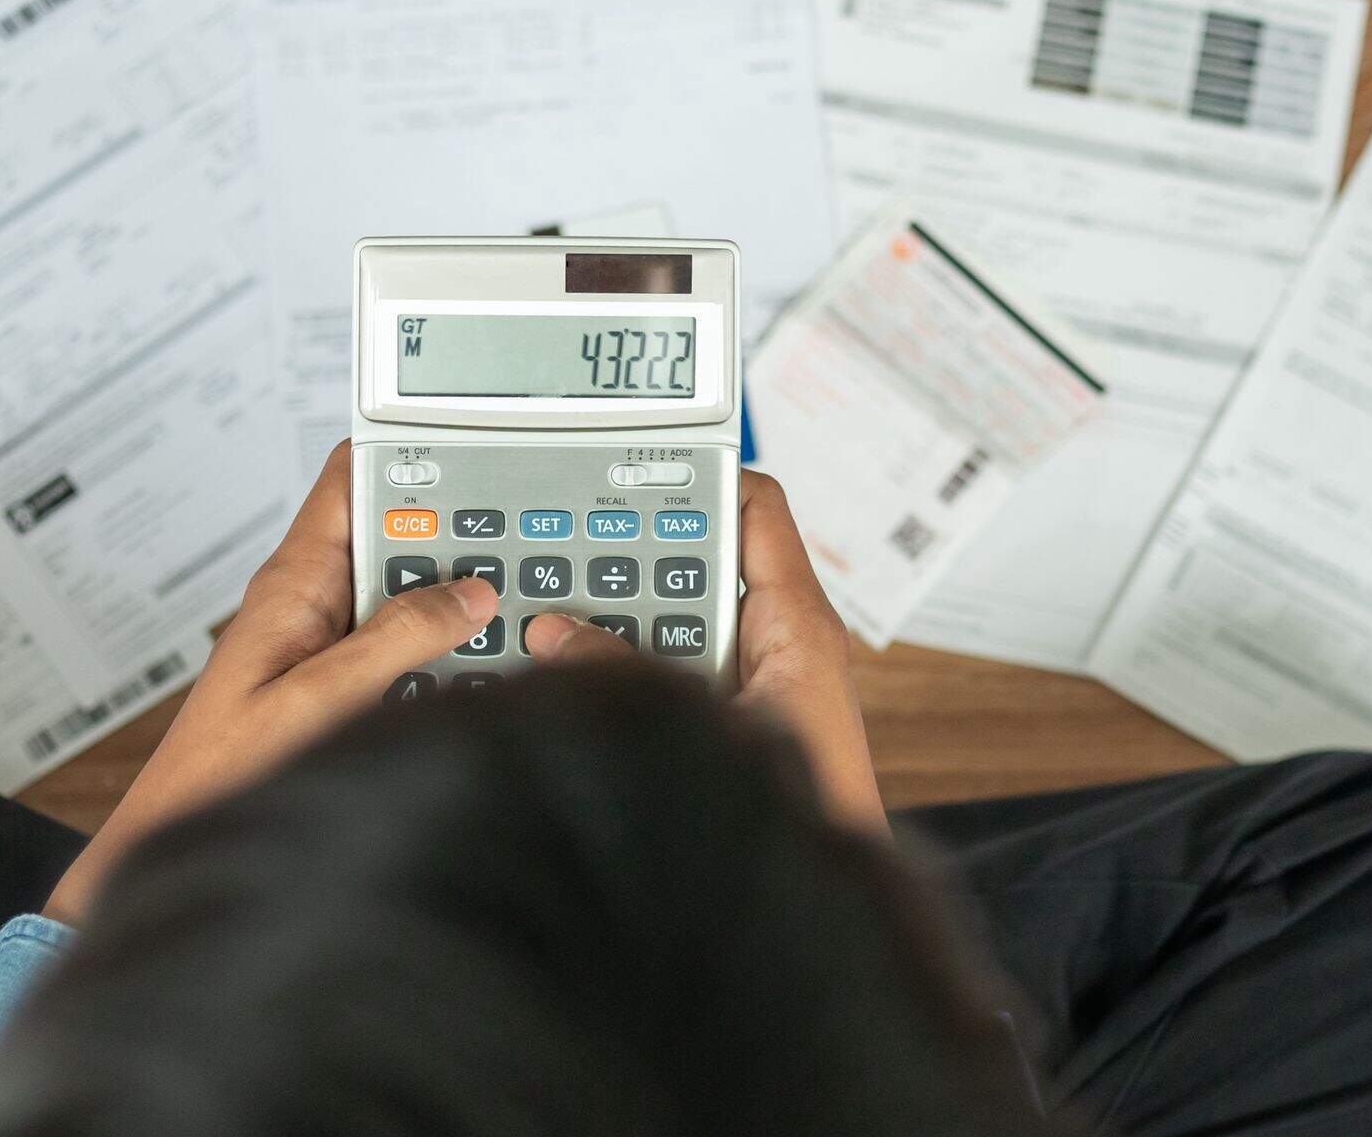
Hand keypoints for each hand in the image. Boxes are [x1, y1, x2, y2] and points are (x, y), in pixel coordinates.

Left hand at [42, 442, 498, 924]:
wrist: (190, 845)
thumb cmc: (224, 775)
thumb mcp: (320, 699)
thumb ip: (395, 639)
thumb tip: (468, 594)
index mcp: (294, 582)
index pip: (351, 479)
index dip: (408, 457)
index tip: (472, 458)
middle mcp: (312, 600)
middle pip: (396, 534)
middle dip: (453, 537)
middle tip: (516, 550)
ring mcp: (330, 642)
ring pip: (408, 593)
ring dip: (455, 602)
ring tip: (508, 613)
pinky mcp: (343, 683)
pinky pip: (405, 646)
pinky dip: (444, 652)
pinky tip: (477, 672)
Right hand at [524, 469, 882, 830]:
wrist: (815, 906)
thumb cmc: (800, 809)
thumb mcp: (705, 722)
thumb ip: (631, 673)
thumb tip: (556, 635)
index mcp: (798, 622)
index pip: (756, 508)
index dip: (700, 474)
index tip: (632, 465)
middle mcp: (781, 639)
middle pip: (702, 558)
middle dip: (635, 551)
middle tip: (568, 543)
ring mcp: (758, 678)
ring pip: (679, 614)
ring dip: (624, 613)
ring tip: (556, 606)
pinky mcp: (736, 716)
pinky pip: (678, 664)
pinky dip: (632, 660)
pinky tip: (579, 673)